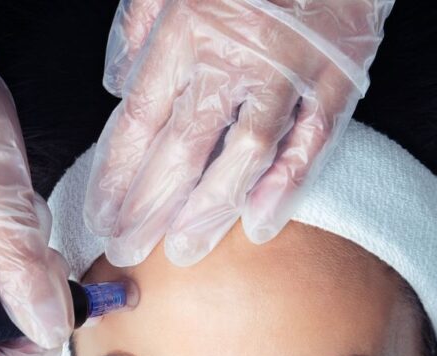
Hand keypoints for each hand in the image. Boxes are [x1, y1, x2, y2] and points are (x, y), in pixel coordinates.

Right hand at [0, 0, 74, 355]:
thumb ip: (23, 276)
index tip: (46, 331)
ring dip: (35, 285)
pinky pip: (6, 288)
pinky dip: (31, 267)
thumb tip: (52, 330)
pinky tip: (26, 230)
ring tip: (31, 234)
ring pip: (3, 318)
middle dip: (31, 314)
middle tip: (51, 274)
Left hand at [84, 0, 394, 267]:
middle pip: (183, 150)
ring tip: (183, 251)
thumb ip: (143, 22)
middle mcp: (232, 56)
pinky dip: (286, 186)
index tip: (102, 216)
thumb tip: (119, 83)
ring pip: (242, 156)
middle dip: (150, 209)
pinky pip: (309, 143)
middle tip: (128, 250)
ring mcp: (287, 71)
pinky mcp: (335, 77)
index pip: (140, 120)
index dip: (118, 175)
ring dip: (209, 211)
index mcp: (186, 28)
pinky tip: (259, 225)